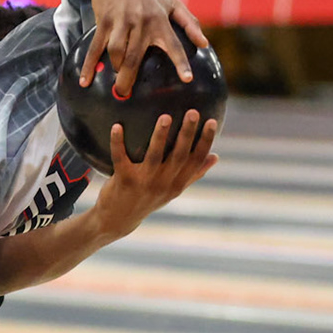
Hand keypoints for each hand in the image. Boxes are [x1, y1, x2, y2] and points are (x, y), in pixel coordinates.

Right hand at [80, 0, 209, 95]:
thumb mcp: (173, 4)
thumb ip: (190, 24)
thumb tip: (204, 44)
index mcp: (160, 21)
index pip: (173, 44)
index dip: (181, 62)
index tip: (187, 79)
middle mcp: (141, 22)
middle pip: (134, 57)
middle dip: (129, 79)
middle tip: (126, 95)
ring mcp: (121, 22)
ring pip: (116, 52)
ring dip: (114, 70)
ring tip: (115, 84)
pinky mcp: (104, 21)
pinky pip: (95, 47)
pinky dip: (89, 65)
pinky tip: (85, 81)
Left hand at [90, 110, 218, 236]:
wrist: (118, 220)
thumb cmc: (147, 199)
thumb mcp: (172, 190)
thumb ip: (193, 174)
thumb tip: (215, 156)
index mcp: (177, 184)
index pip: (196, 160)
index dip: (205, 141)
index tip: (212, 121)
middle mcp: (164, 184)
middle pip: (179, 156)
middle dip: (187, 133)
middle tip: (192, 112)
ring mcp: (144, 183)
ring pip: (154, 156)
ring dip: (160, 136)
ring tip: (165, 117)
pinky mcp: (124, 180)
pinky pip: (120, 158)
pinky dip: (117, 143)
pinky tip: (117, 127)